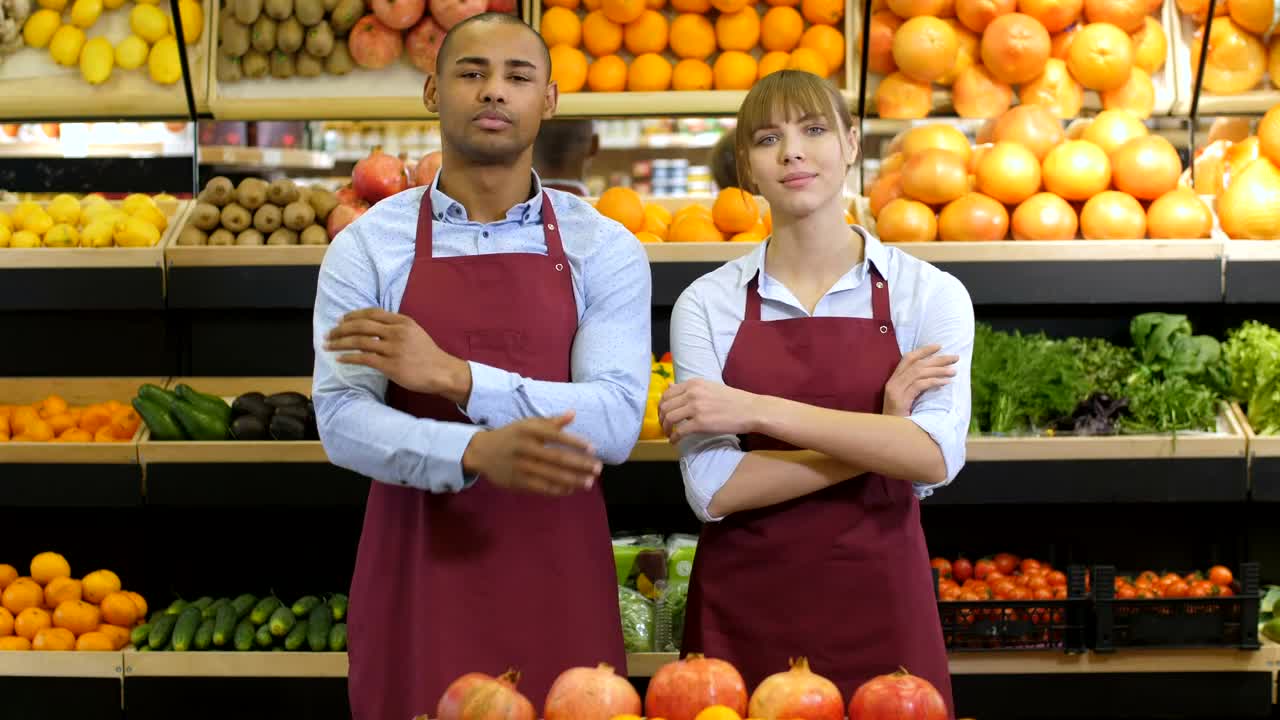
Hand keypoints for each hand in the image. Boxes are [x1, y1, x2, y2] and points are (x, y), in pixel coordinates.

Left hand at [325, 308, 470, 403]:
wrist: (442, 371)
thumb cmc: (427, 354)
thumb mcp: (414, 333)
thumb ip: (394, 328)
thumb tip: (369, 331)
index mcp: (402, 321)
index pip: (372, 313)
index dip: (353, 315)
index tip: (342, 320)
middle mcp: (396, 332)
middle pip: (361, 325)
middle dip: (341, 329)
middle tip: (329, 334)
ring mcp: (393, 349)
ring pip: (359, 341)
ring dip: (340, 343)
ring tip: (328, 345)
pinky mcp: (390, 365)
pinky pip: (364, 359)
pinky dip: (349, 358)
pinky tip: (340, 359)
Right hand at [462, 412, 601, 494]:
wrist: (482, 451)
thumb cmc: (511, 436)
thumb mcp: (528, 424)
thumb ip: (551, 422)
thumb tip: (573, 414)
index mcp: (529, 431)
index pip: (556, 436)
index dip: (576, 442)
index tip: (593, 448)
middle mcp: (525, 448)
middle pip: (557, 458)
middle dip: (579, 464)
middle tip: (597, 468)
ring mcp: (521, 467)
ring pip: (551, 475)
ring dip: (573, 480)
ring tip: (589, 482)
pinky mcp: (518, 482)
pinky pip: (542, 487)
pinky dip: (558, 489)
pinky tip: (571, 489)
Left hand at [658, 378, 761, 444]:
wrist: (751, 410)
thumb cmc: (733, 400)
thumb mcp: (708, 387)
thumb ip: (689, 388)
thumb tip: (668, 385)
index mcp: (694, 383)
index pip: (667, 393)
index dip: (662, 406)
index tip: (664, 414)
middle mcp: (692, 393)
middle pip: (665, 406)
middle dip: (661, 418)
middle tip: (665, 426)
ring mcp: (696, 408)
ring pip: (669, 418)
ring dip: (666, 428)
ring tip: (669, 434)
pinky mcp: (700, 423)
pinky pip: (679, 431)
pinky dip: (673, 438)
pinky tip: (675, 441)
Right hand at [883, 344, 957, 415]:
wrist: (888, 436)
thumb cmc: (900, 421)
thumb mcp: (907, 402)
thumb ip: (915, 389)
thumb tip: (935, 378)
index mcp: (893, 381)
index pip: (907, 359)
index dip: (923, 351)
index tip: (939, 346)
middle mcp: (892, 383)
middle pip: (916, 364)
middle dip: (937, 359)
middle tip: (955, 357)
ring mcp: (895, 391)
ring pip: (919, 373)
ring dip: (939, 370)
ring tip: (954, 371)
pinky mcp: (900, 400)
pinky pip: (920, 385)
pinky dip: (934, 381)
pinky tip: (946, 382)